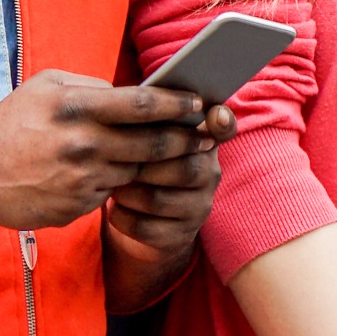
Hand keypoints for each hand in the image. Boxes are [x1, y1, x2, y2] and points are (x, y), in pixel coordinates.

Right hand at [0, 71, 207, 231]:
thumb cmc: (11, 123)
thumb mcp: (44, 88)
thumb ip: (90, 86)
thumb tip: (128, 93)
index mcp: (77, 108)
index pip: (144, 105)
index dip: (178, 104)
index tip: (198, 103)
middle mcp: (85, 144)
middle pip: (153, 144)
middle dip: (185, 139)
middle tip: (204, 134)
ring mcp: (83, 179)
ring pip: (137, 172)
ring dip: (155, 166)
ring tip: (171, 155)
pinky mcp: (78, 206)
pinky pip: (111, 193)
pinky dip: (118, 184)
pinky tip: (116, 176)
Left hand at [103, 106, 229, 261]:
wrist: (139, 221)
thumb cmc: (139, 166)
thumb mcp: (145, 141)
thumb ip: (150, 121)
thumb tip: (135, 98)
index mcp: (201, 143)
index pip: (224, 129)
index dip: (223, 123)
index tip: (215, 116)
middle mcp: (209, 175)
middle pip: (186, 168)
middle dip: (144, 165)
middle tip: (117, 161)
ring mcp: (198, 208)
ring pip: (161, 199)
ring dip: (129, 192)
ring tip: (113, 184)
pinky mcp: (180, 237)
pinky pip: (147, 228)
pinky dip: (122, 217)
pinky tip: (115, 208)